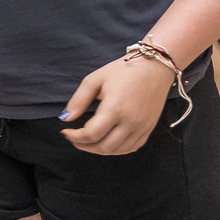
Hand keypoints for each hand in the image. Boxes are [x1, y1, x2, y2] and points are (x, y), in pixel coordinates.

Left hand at [60, 55, 175, 154]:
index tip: (65, 131)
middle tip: (74, 138)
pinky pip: (131, 147)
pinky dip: (116, 149)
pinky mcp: (148, 129)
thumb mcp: (95, 80)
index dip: (75, 137)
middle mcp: (131, 121)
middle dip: (84, 146)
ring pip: (117, 150)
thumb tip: (65, 118)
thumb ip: (78, 100)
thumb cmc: (123, 71)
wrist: (154, 68)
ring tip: (87, 141)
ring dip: (99, 149)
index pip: (92, 134)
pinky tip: (106, 141)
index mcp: (115, 108)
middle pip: (104, 146)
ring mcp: (142, 127)